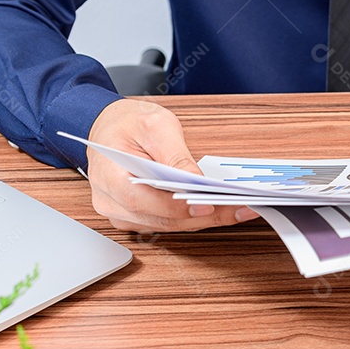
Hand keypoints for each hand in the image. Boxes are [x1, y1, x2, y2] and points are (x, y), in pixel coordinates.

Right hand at [86, 99, 259, 232]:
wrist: (110, 125)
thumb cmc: (127, 123)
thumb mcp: (155, 126)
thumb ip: (174, 155)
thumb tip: (194, 180)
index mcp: (109, 177)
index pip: (145, 201)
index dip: (179, 207)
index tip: (209, 205)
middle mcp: (111, 202)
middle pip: (162, 219)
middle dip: (204, 217)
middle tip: (239, 209)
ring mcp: (122, 213)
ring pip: (168, 225)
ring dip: (204, 220)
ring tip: (237, 210)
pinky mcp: (135, 216)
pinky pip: (167, 222)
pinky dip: (193, 217)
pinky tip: (218, 209)